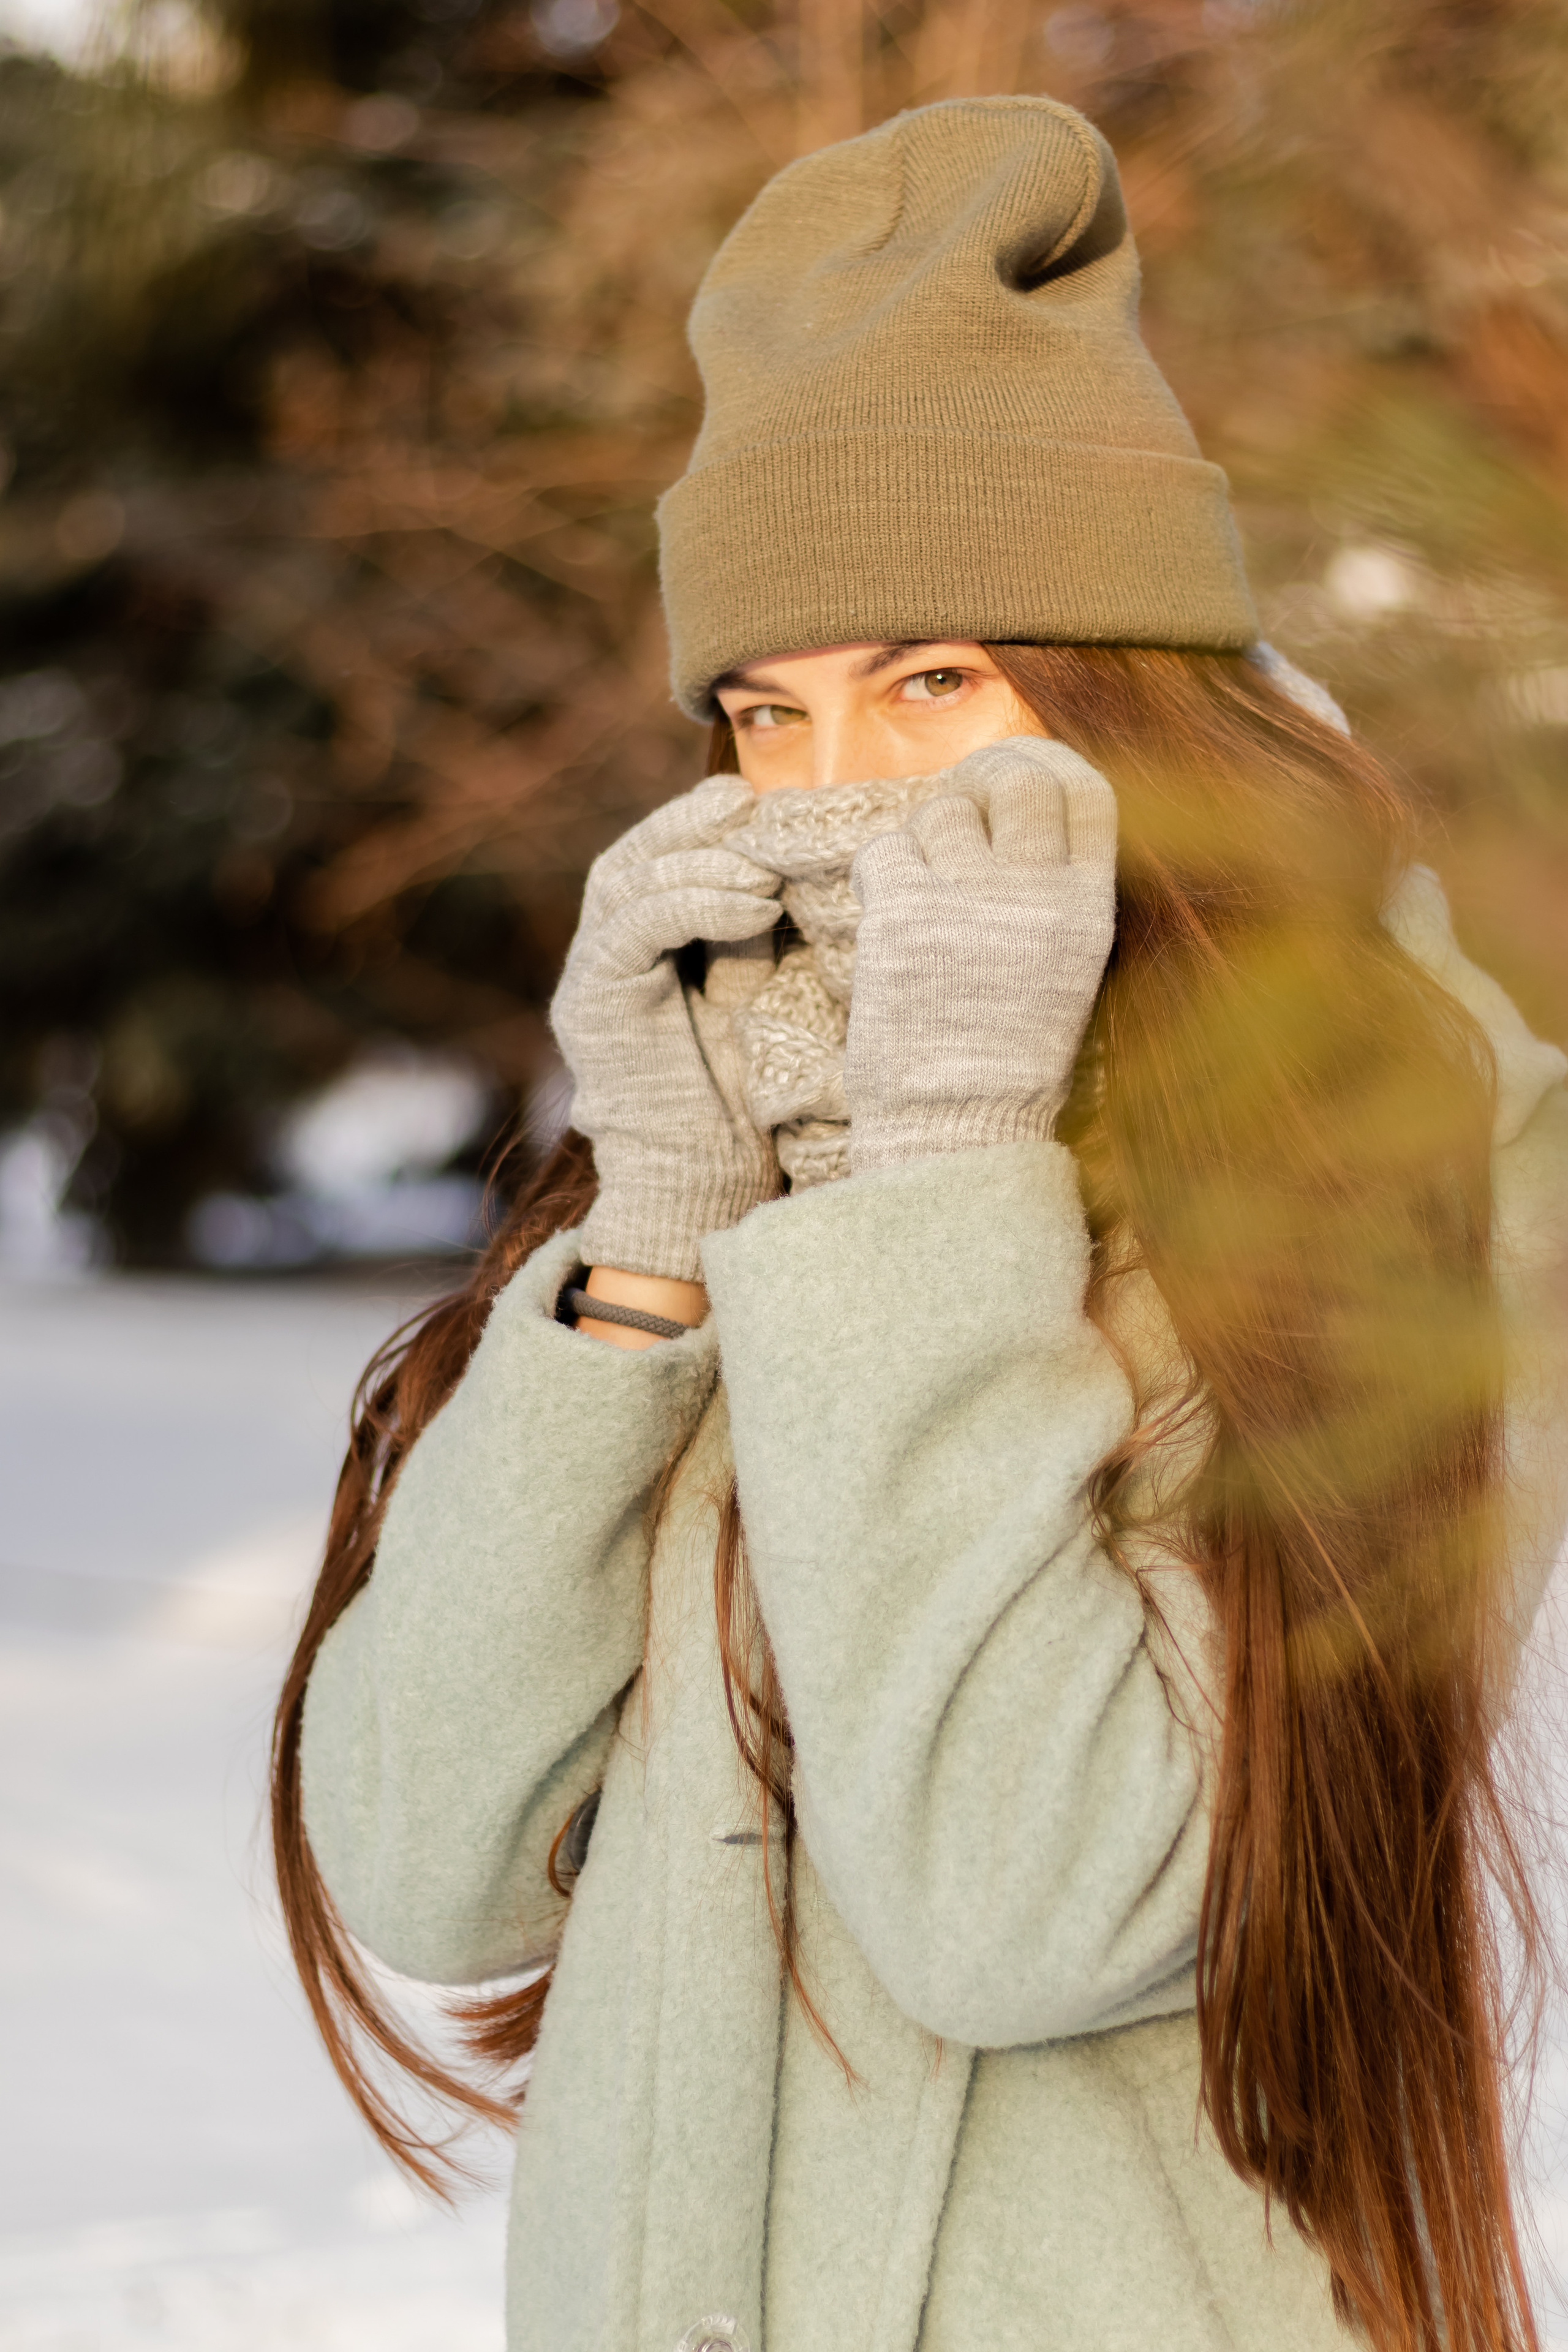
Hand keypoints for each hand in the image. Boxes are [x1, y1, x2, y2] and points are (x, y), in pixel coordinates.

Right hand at [550, 775, 782, 1280]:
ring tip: (763, 871)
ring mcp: (586, 980)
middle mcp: (599, 959)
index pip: (650, 862)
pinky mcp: (589, 1002)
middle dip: (688, 826)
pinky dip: (694, 903)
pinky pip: (636, 926)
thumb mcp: (749, 994)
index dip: (692, 823)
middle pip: (628, 860)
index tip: (751, 799)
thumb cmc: (738, 1101)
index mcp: (633, 953)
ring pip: (625, 884)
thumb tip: (777, 867)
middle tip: (747, 808)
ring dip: (700, 864)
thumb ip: (746, 934)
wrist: (704, 1181)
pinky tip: (752, 908)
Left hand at [844, 736, 1116, 1172]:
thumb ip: (1052, 896)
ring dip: (928, 841)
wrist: (955, 1126)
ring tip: (927, 894)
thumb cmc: (1008, 1060)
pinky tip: (891, 909)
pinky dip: (883, 869)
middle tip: (964, 820)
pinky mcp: (903, 913)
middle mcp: (1034, 893)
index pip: (1088, 795)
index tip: (1023, 779)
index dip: (1052, 772)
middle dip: (985, 790)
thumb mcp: (1064, 971)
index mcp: (1087, 910)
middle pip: (1017, 783)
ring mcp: (967, 897)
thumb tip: (1016, 817)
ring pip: (942, 814)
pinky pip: (886, 848)